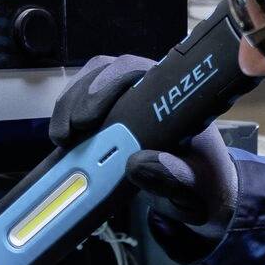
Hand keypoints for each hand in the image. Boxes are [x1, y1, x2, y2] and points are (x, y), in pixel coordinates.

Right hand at [50, 53, 236, 237]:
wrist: (198, 193)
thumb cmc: (202, 182)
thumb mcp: (196, 185)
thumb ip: (175, 176)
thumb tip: (136, 164)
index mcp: (176, 96)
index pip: (141, 70)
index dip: (111, 82)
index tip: (93, 115)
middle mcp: (149, 90)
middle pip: (108, 70)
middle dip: (83, 95)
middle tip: (73, 129)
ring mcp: (125, 101)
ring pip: (89, 83)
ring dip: (69, 105)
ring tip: (63, 139)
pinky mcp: (108, 116)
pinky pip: (81, 104)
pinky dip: (66, 118)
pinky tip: (63, 142)